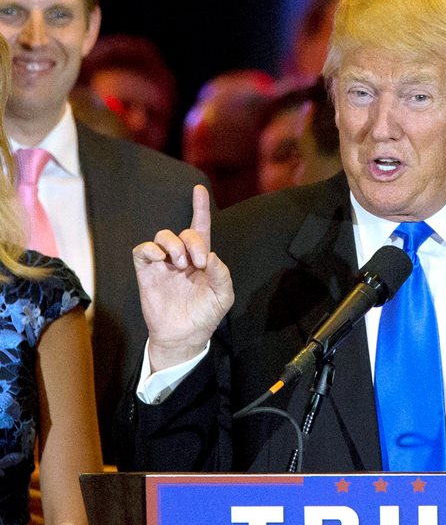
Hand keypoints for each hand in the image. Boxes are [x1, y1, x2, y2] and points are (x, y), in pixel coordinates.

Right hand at [133, 185, 233, 370]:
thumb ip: (221, 274)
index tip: (199, 189)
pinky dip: (151, 249)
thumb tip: (211, 255)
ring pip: (163, 236)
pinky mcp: (147, 272)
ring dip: (174, 244)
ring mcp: (163, 264)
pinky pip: (142, 250)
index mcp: (202, 259)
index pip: (201, 227)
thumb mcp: (223, 295)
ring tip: (181, 264)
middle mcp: (182, 257)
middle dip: (192, 241)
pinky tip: (161, 258)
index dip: (200, 208)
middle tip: (198, 262)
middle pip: (184, 232)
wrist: (184, 335)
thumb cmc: (205, 315)